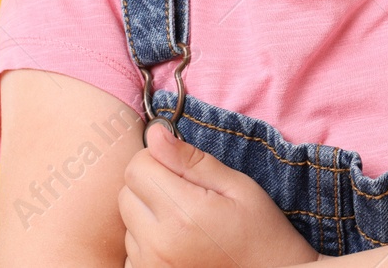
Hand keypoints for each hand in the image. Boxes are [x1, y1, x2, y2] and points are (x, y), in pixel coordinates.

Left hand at [118, 122, 322, 267]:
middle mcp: (159, 243)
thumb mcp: (237, 187)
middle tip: (184, 193)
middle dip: (149, 184)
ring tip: (184, 221)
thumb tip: (155, 134)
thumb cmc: (261, 232)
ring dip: (147, 214)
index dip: (156, 159)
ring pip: (128, 220)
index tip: (179, 167)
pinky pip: (131, 248)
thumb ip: (191, 160)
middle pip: (127, 192)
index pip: (136, 167)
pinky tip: (176, 242)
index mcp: (182, 214)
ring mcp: (151, 266)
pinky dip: (146, 241)